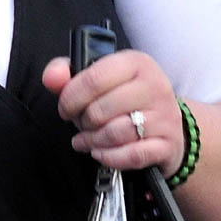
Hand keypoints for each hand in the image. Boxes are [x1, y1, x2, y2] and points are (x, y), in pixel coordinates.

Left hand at [42, 50, 184, 176]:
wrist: (169, 124)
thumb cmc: (127, 97)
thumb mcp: (101, 76)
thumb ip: (69, 73)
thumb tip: (52, 77)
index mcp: (136, 63)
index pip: (94, 78)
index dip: (70, 97)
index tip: (65, 107)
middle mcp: (154, 86)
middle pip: (101, 109)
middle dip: (82, 121)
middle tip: (80, 124)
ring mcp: (164, 116)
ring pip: (115, 133)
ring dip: (93, 141)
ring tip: (87, 139)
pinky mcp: (168, 144)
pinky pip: (131, 155)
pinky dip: (110, 157)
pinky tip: (100, 152)